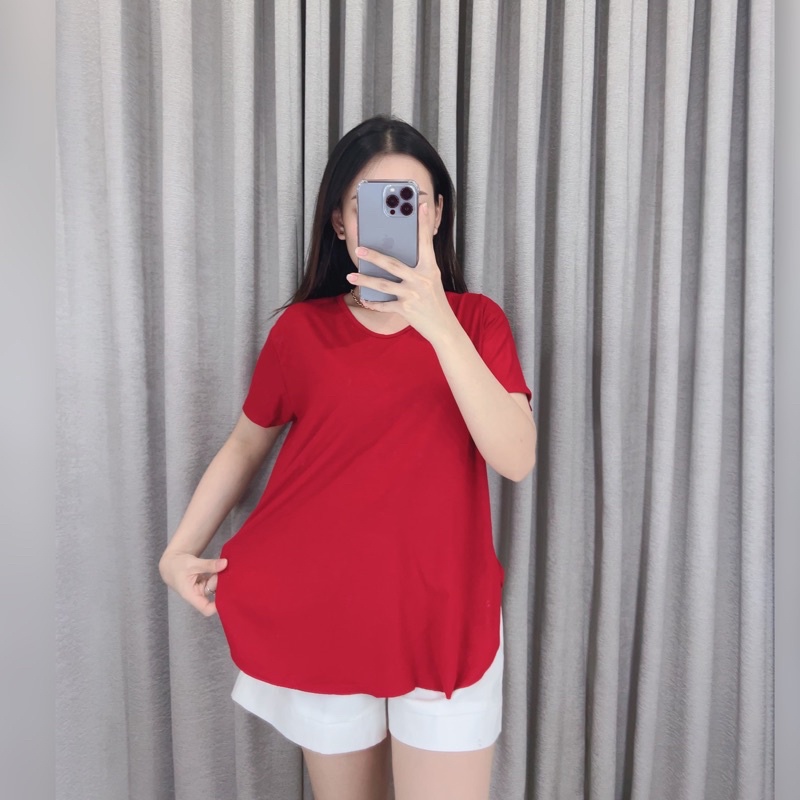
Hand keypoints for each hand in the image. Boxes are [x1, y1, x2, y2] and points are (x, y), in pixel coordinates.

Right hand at [159, 551, 227, 616]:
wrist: (171, 562)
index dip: (217, 606)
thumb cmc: (177, 565)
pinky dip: (219, 573)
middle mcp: (198, 594)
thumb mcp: (192, 563)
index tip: (229, 596)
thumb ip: (208, 565)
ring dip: (221, 576)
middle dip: (221, 582)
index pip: (206, 608)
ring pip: (216, 585)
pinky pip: (215, 579)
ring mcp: (203, 588)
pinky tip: (221, 565)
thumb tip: (225, 563)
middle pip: (215, 593)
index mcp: (191, 595)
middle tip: (224, 569)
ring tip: (222, 564)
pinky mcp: (205, 582)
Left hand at [346, 202, 460, 344]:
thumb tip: (397, 257)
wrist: (444, 327)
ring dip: (364, 280)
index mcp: (430, 269)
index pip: (426, 243)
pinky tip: (364, 299)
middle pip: (392, 264)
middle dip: (373, 256)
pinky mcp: (405, 309)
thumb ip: (418, 267)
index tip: (421, 206)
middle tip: (358, 248)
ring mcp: (412, 295)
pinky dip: (374, 303)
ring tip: (350, 276)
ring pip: (383, 285)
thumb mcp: (432, 280)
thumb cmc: (435, 301)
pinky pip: (384, 305)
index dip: (423, 224)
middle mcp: (421, 280)